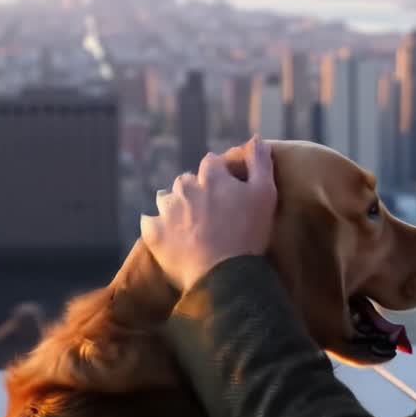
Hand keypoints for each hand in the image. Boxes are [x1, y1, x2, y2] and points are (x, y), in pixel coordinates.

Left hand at [140, 136, 276, 293]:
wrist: (225, 277)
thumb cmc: (249, 234)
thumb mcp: (265, 195)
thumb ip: (260, 163)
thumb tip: (256, 138)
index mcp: (210, 176)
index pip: (211, 162)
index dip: (219, 175)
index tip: (227, 190)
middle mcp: (184, 188)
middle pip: (186, 180)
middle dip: (195, 190)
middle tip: (209, 211)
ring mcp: (166, 211)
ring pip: (166, 199)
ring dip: (175, 206)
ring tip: (188, 225)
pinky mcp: (153, 234)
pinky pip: (150, 222)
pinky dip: (158, 227)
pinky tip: (170, 236)